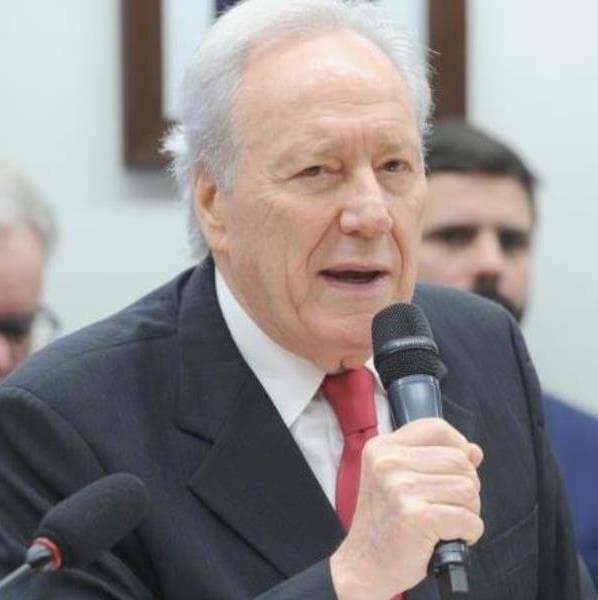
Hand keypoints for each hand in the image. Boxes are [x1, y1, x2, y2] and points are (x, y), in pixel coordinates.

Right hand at [330, 418, 483, 598]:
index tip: (457, 467)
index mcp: (382, 447)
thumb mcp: (399, 479)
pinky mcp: (416, 517)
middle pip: (459, 460)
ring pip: (467, 489)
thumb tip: (474, 450)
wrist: (364, 563)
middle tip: (450, 505)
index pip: (435, 427)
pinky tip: (451, 537)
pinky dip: (469, 533)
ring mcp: (400, 488)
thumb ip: (435, 459)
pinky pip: (468, 519)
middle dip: (467, 486)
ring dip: (469, 511)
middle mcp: (389, 462)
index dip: (457, 445)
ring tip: (448, 522)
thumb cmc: (386, 521)